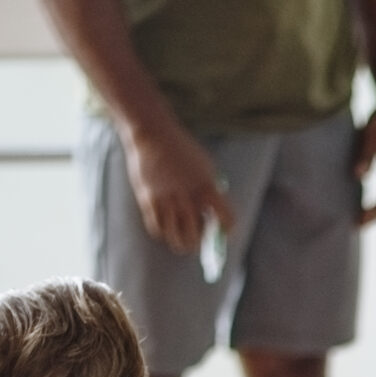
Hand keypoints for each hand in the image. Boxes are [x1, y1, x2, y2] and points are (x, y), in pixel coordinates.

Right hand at [122, 121, 232, 256]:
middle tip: (199, 236)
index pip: (226, 220)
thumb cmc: (181, 150)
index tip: (224, 230)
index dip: (227, 229)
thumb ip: (211, 190)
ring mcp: (167, 201)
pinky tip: (166, 225)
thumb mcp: (205, 167)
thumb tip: (214, 216)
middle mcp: (187, 198)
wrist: (153, 133)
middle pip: (197, 237)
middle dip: (200, 241)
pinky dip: (163, 232)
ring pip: (176, 239)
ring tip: (182, 237)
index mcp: (207, 188)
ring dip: (181, 242)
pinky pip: (157, 229)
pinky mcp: (148, 200)